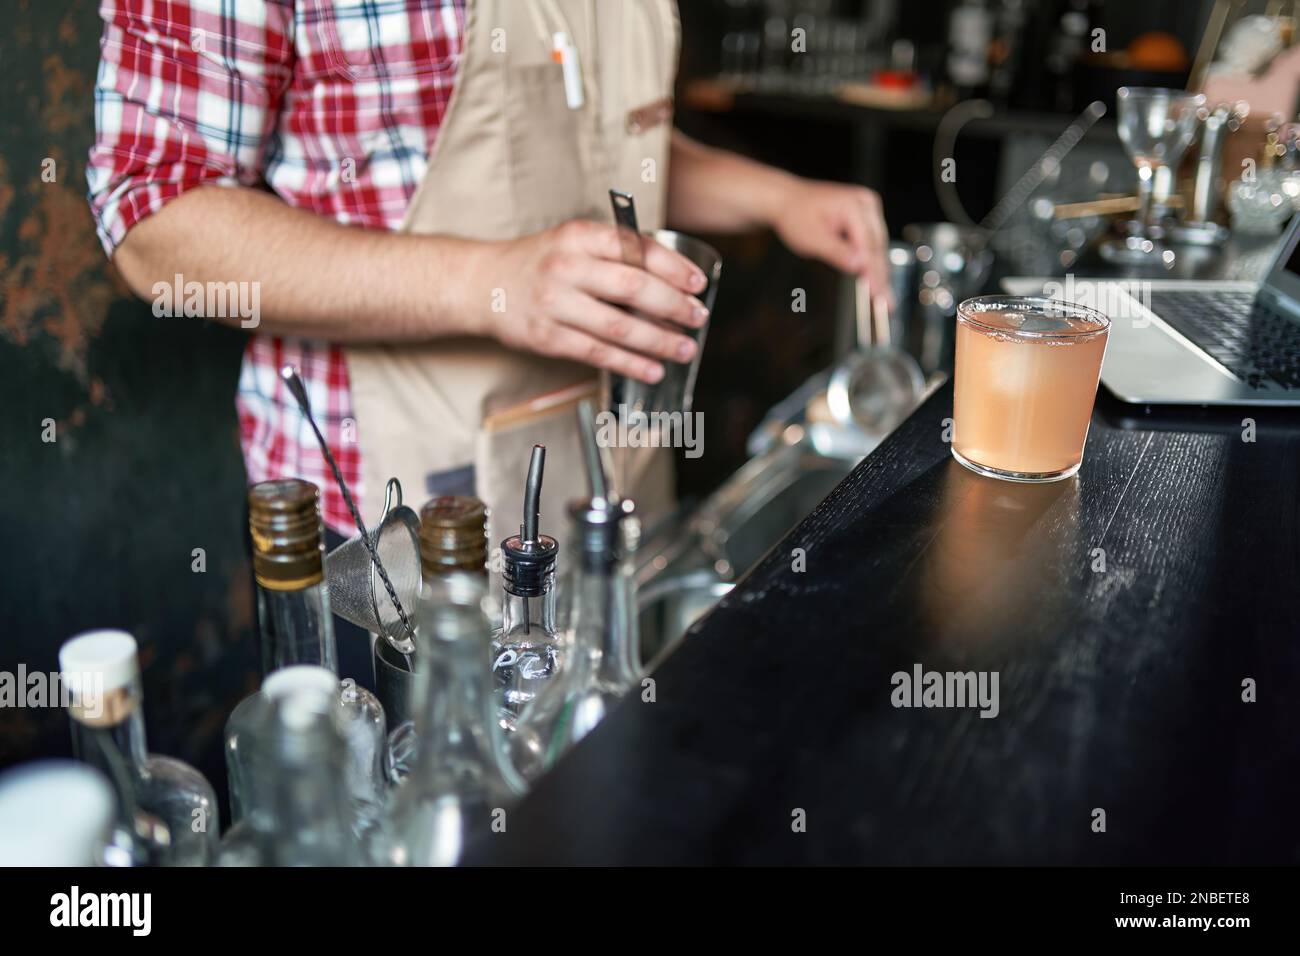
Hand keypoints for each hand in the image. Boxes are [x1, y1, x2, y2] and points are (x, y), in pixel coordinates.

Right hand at [476, 220, 708, 383]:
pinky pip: (597, 353)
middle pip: (633, 288)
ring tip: (685, 348)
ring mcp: (555, 303)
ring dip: (658, 341)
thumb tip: (672, 281)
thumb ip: (615, 254)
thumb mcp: (573, 242)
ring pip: (618, 326)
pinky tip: (653, 369)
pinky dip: (630, 363)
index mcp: (580, 235)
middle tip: (698, 317)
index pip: (636, 248)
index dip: (673, 267)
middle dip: (673, 305)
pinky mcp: (547, 336)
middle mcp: (567, 266)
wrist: (482, 284)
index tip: (698, 284)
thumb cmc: (538, 263)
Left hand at [769, 179, 891, 305]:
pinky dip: (872, 259)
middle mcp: (865, 203)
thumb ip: (837, 252)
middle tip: (886, 303)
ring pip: (877, 245)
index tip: (879, 294)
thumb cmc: (795, 215)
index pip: (868, 246)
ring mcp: (867, 206)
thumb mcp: (812, 239)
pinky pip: (872, 240)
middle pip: (877, 246)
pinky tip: (875, 278)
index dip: (874, 273)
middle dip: (880, 276)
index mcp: (853, 205)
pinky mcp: (865, 213)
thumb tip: (859, 266)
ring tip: (884, 296)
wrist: (787, 200)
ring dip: (879, 270)